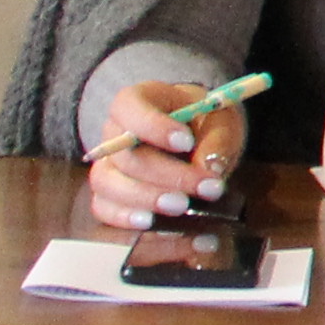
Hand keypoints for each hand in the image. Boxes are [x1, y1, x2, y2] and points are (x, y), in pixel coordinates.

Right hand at [84, 82, 248, 232]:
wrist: (197, 138)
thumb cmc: (203, 122)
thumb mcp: (220, 120)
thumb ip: (217, 140)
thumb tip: (209, 169)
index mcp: (138, 101)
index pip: (129, 107)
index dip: (154, 126)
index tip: (186, 141)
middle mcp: (114, 132)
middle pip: (125, 155)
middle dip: (166, 175)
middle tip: (204, 187)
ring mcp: (108, 164)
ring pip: (108, 183)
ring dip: (146, 198)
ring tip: (181, 207)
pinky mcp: (108, 193)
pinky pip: (104, 208)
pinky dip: (126, 218)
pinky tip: (153, 223)